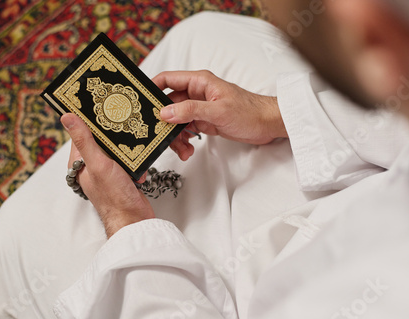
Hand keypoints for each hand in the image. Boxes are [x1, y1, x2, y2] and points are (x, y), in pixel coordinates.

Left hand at [61, 114, 154, 237]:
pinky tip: (138, 171)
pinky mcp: (122, 177)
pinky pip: (129, 161)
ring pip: (117, 149)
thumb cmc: (114, 197)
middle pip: (102, 139)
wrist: (134, 220)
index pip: (81, 132)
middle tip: (124, 124)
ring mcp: (107, 172)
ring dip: (128, 150)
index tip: (100, 105)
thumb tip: (67, 117)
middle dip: (114, 135)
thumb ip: (84, 140)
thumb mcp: (98, 164)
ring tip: (133, 153)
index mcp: (79, 163)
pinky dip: (136, 164)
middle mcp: (91, 166)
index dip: (90, 119)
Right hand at [153, 70, 287, 160]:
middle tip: (159, 135)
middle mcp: (196, 93)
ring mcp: (199, 108)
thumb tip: (166, 112)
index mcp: (199, 82)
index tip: (140, 102)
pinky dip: (183, 141)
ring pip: (176, 120)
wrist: (268, 125)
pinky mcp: (204, 121)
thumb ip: (190, 110)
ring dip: (174, 135)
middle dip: (163, 121)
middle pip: (168, 104)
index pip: (167, 79)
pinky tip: (188, 150)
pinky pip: (185, 130)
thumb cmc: (250, 111)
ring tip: (181, 149)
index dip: (151, 88)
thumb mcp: (218, 111)